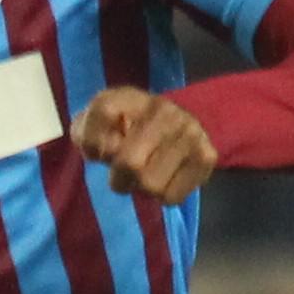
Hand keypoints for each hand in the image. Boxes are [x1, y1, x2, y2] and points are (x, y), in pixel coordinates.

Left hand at [71, 87, 221, 207]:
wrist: (175, 129)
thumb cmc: (125, 133)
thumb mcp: (95, 127)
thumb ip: (87, 135)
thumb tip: (108, 152)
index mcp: (130, 97)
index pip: (104, 111)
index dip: (92, 142)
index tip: (98, 152)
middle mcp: (163, 109)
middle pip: (129, 163)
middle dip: (119, 178)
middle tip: (124, 174)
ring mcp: (189, 131)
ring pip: (151, 185)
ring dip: (142, 189)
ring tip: (147, 174)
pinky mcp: (207, 155)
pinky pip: (172, 196)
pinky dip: (164, 196)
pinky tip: (166, 178)